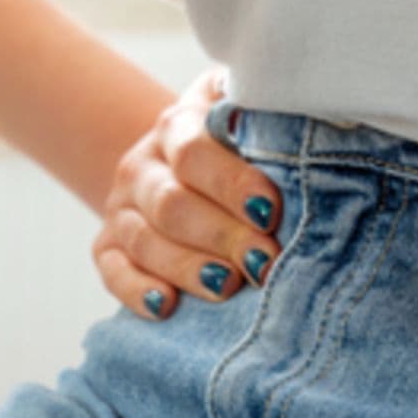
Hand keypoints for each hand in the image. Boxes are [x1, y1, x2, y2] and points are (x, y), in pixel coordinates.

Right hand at [91, 65, 283, 320]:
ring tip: (228, 287)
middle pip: (171, 203)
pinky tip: (165, 306)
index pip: (194, 152)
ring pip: (144, 241)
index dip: (232, 184)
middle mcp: (142, 166)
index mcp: (177, 125)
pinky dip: (135, 291)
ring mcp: (121, 208)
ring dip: (187, 267)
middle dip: (221, 235)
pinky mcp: (108, 246)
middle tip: (264, 261)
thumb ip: (267, 113)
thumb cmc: (237, 140)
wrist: (182, 159)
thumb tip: (309, 114)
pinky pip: (113, 271)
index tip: (270, 210)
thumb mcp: (250, 111)